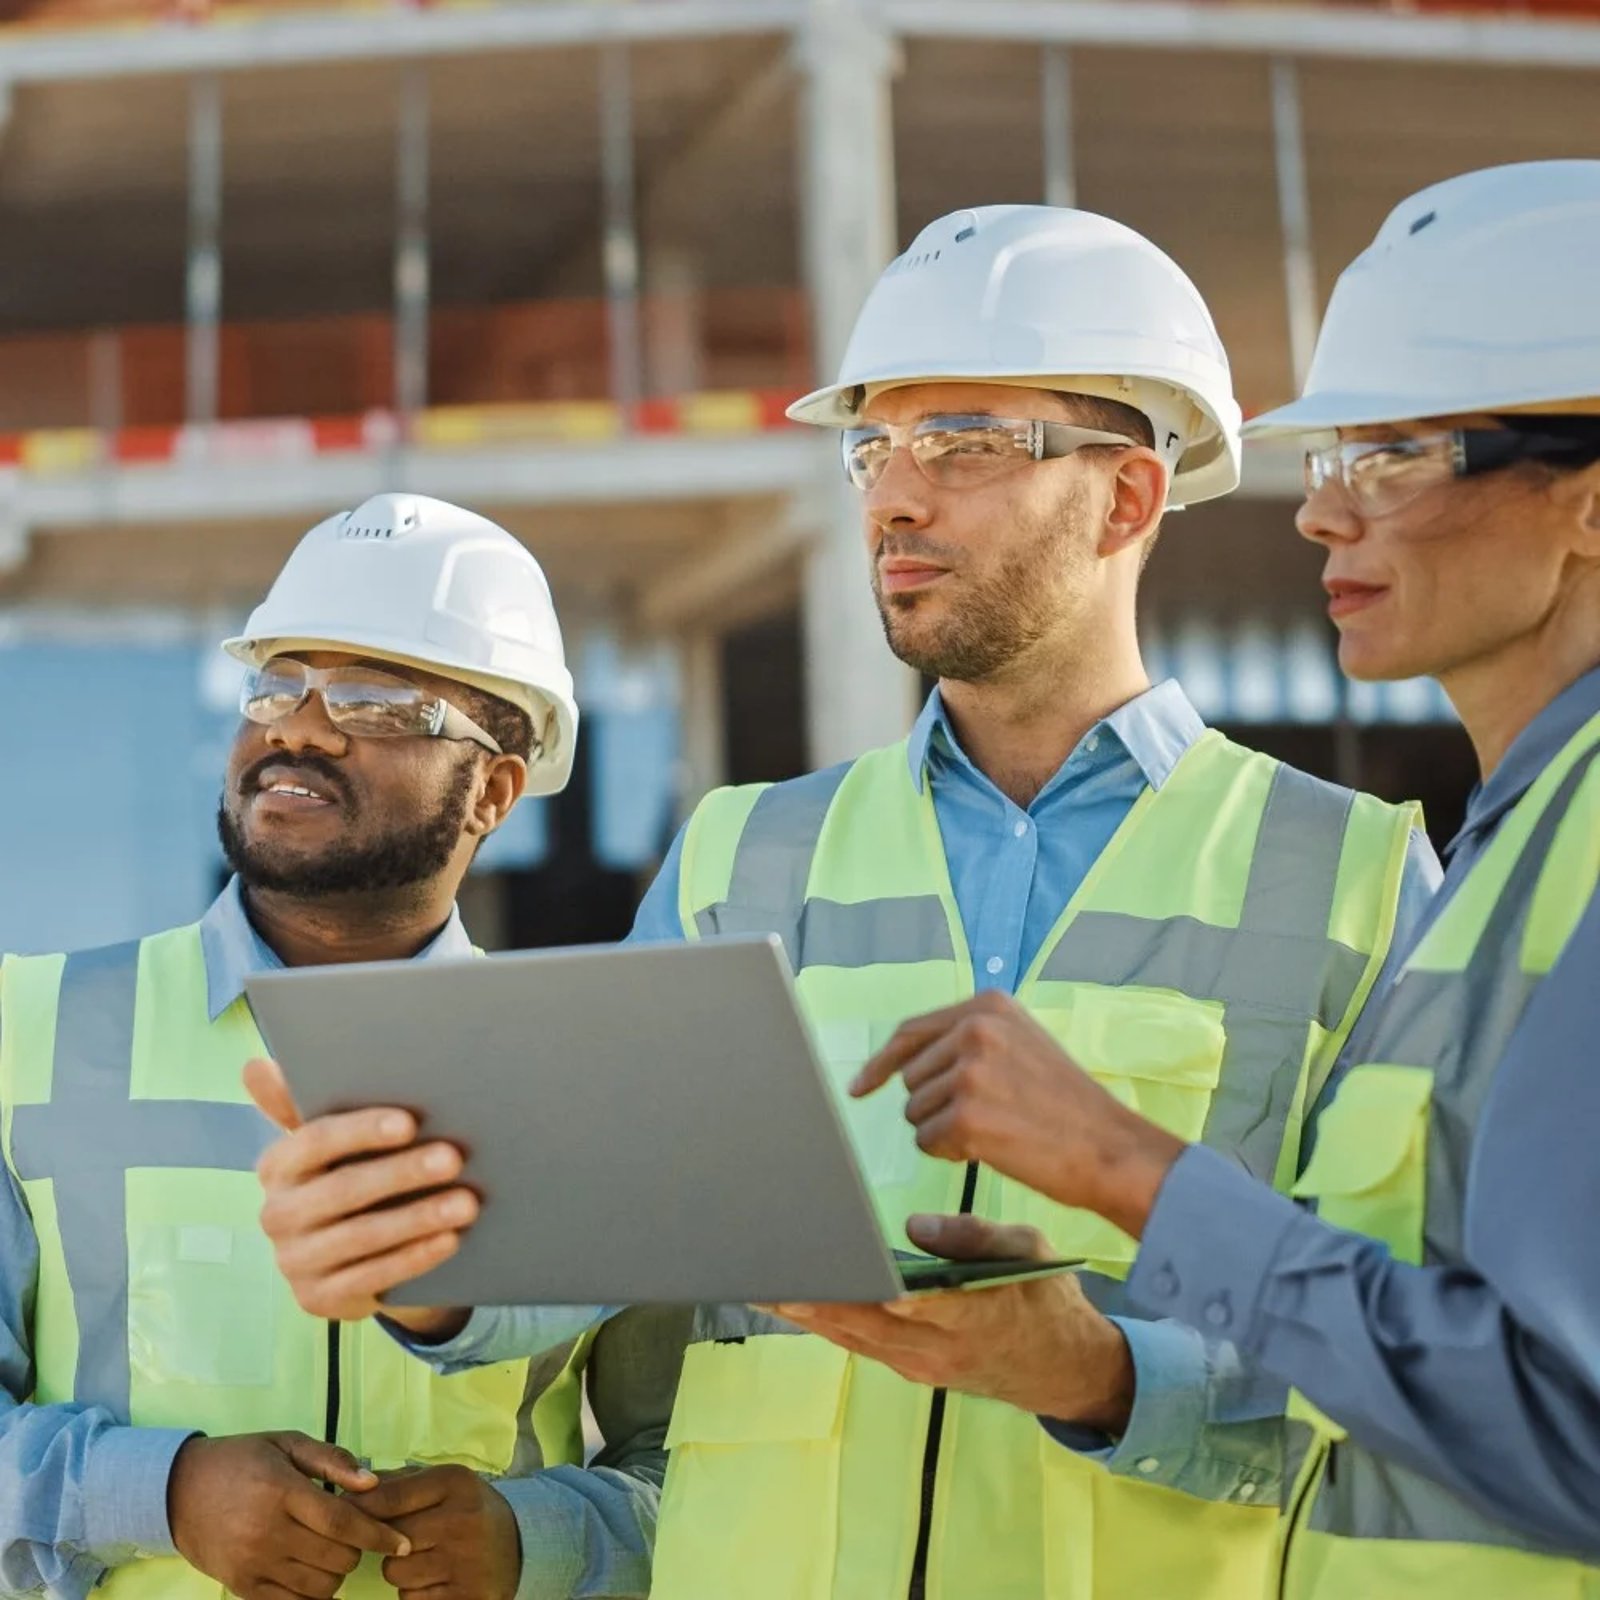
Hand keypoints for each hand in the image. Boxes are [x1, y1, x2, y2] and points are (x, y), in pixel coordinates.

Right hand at [167, 1431, 408, 1598]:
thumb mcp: (286, 1443)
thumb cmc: (240, 1460)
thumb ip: (331, 1460)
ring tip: (332, 1553)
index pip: (342, 1523)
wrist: (177, 1490)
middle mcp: (267, 1533)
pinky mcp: (241, 1587)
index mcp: (282, 1492)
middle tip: (353, 1536)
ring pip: (318, 1587)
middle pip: (336, 1558)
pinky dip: (312, 1596)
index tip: (403, 1540)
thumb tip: (372, 1482)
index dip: (378, 1534)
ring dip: (336, 1574)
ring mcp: (253, 1565)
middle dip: (357, 1550)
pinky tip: (313, 1576)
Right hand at [246, 1056, 473, 1338]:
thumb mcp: (329, 1142)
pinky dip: (414, 1257)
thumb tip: (256, 1067)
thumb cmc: (344, 1174)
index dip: (361, 1131)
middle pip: (344, 1190)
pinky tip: (449, 1240)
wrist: (345, 1253)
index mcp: (276, 1166)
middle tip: (455, 1159)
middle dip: (403, 1173)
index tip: (409, 1122)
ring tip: (466, 1203)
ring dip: (418, 1218)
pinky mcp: (316, 1299)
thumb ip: (299, 1103)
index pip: (314, 1142)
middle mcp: (276, 1214)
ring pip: (362, 1237)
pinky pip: (371, 1277)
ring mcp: (293, 1261)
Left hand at [350, 1464, 521, 1599]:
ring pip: (398, 1575)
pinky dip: (417, 1592)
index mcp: (456, 1484)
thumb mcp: (444, 1484)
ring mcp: (466, 1563)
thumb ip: (400, 1483)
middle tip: (400, 1540)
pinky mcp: (467, 1596)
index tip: (345, 1514)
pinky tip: (436, 1578)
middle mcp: (462, 1521)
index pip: (391, 1496)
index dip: (361, 1508)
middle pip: (389, 1541)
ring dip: (402, 1571)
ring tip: (424, 1559)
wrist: (518, 1544)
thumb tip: (350, 1487)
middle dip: (386, 1544)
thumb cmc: (468, 1509)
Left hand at [770, 1217, 1133, 1430]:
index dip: (873, 1291)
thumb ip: (974, 1235)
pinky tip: (798, 1302)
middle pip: (866, 1324)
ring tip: (763, 1284)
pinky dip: (829, 1324)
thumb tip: (913, 1226)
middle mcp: (942, 1349)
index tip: (832, 1272)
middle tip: (767, 1273)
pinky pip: (863, 1346)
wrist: (1067, 1370)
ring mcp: (924, 1367)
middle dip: (815, 1299)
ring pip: (855, 1339)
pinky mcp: (914, 1371)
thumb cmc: (1048, 1299)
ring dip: (809, 1314)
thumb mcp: (1029, 1248)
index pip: (917, 1304)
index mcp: (976, 1313)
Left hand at [850, 992, 1186, 1235]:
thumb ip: (969, 1039)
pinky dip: (949, 1154)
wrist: (1110, 1149)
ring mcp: (970, 1071)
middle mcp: (976, 1029)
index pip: (911, 1032)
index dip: (880, 1064)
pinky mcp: (967, 1115)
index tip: (859, 1088)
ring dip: (943, 1131)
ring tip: (995, 1130)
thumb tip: (903, 1060)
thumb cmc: (1066, 1106)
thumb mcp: (1021, 1045)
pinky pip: (927, 1142)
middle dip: (935, 1105)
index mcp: (989, 1005)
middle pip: (911, 1077)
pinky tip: (989, 1150)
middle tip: (987, 1117)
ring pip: (915, 1112)